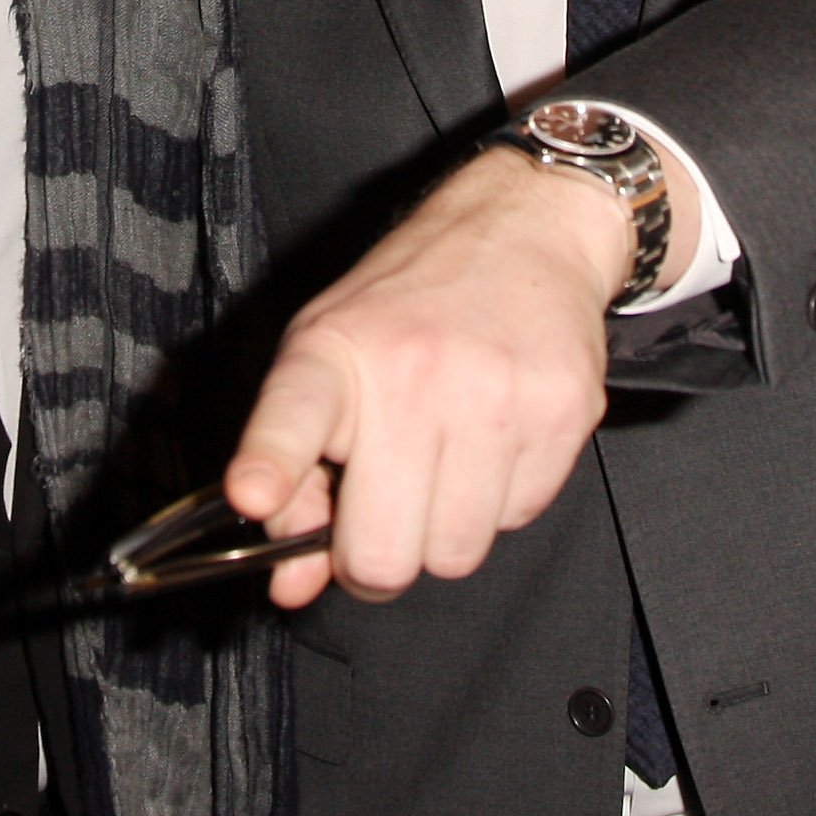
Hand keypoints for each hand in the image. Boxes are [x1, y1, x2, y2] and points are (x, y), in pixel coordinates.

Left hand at [223, 148, 697, 606]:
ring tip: (444, 460)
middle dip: (376, 559)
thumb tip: (291, 586)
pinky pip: (519, 521)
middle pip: (383, 552)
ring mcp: (495, 393)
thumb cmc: (411, 305)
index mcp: (336, 352)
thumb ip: (299, 473)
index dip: (271, 462)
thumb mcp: (329, 356)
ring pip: (455, 555)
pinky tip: (495, 440)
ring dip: (444, 531)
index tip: (253, 492)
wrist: (524, 230)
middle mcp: (413, 370)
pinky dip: (502, 502)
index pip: (294, 415)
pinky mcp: (563, 412)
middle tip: (381, 518)